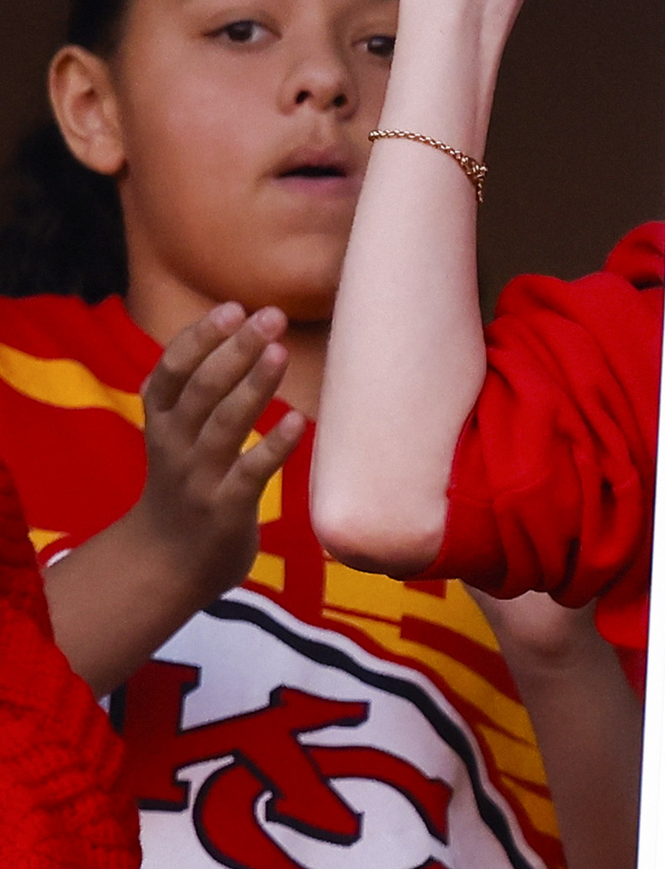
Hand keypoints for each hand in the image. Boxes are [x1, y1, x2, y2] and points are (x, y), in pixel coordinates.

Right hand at [132, 305, 300, 610]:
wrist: (167, 561)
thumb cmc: (186, 481)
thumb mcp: (176, 433)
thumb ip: (199, 391)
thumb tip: (243, 332)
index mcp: (160, 420)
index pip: (172, 370)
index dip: (199, 338)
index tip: (233, 307)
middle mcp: (173, 444)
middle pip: (201, 389)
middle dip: (234, 350)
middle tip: (271, 315)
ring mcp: (198, 477)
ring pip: (223, 425)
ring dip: (253, 386)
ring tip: (280, 352)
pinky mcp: (226, 509)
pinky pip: (251, 473)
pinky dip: (274, 446)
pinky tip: (299, 420)